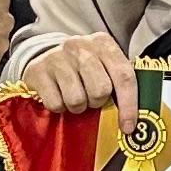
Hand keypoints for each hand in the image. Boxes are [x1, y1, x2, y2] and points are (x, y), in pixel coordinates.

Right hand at [17, 31, 140, 118]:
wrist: (45, 55)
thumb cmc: (82, 67)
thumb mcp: (103, 65)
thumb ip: (119, 83)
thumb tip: (132, 119)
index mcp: (104, 44)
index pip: (124, 75)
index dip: (129, 105)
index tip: (128, 127)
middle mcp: (81, 46)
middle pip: (101, 89)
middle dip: (98, 102)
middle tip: (91, 99)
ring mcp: (58, 56)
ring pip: (77, 100)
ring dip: (78, 106)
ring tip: (74, 96)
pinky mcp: (38, 70)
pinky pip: (56, 104)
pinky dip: (59, 107)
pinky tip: (59, 95)